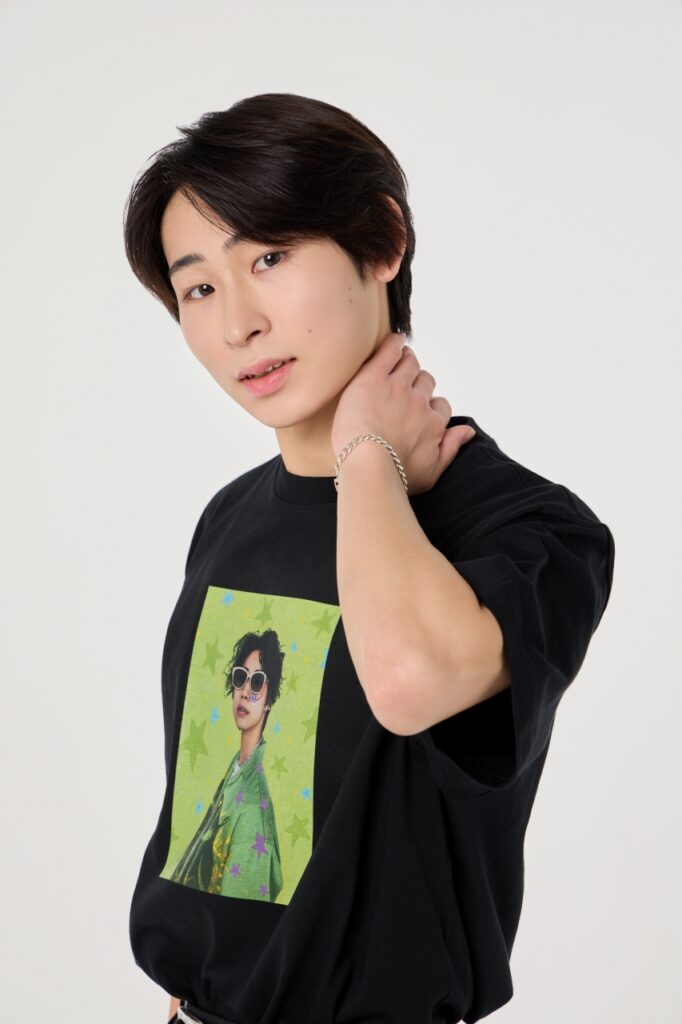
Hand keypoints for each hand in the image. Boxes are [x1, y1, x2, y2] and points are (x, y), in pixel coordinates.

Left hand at [330, 332, 474, 496]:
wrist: (369, 468)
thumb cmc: (397, 478)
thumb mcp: (432, 473)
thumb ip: (451, 449)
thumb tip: (468, 431)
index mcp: (433, 425)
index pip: (440, 406)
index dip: (430, 407)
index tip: (419, 411)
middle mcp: (420, 403)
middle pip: (426, 382)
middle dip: (418, 384)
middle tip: (403, 388)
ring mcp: (397, 387)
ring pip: (410, 364)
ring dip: (407, 361)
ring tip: (398, 361)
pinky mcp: (373, 377)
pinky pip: (390, 351)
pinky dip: (394, 343)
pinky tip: (393, 342)